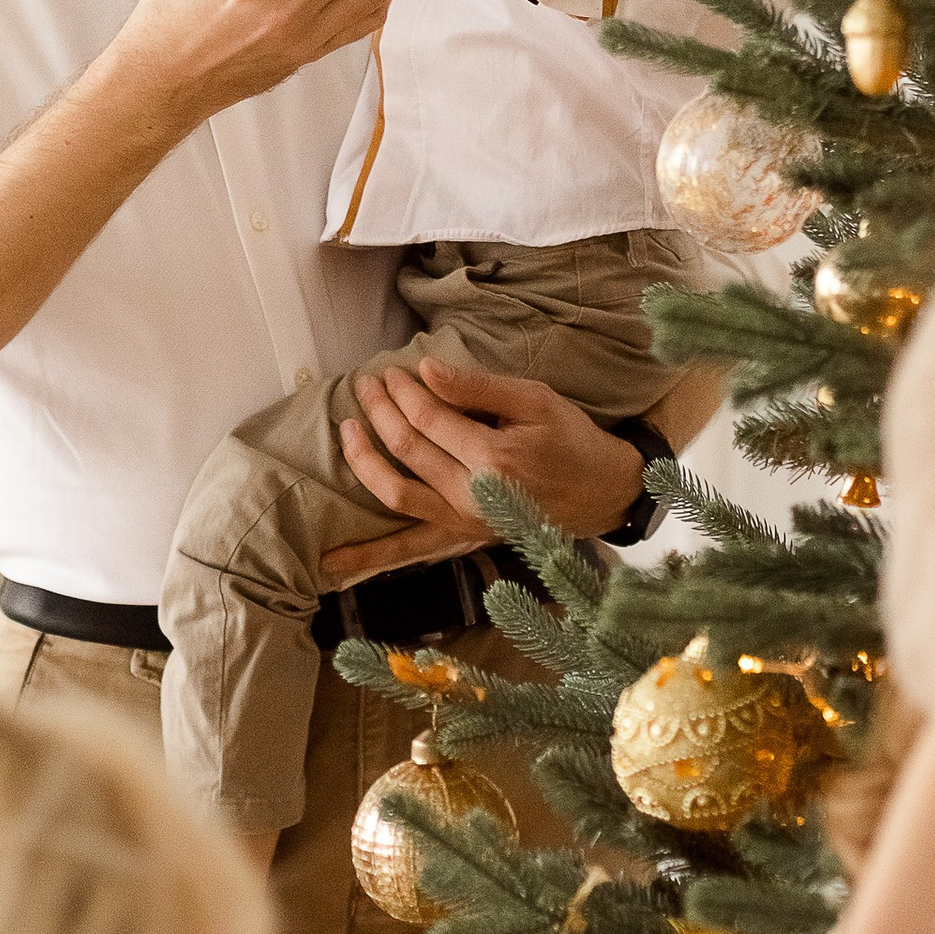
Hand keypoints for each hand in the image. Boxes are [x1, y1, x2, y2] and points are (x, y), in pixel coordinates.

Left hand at [324, 357, 645, 580]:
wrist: (603, 493)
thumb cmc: (572, 440)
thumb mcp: (536, 400)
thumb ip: (478, 386)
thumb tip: (425, 370)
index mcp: (495, 459)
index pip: (429, 419)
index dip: (403, 392)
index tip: (392, 371)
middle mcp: (474, 496)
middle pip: (407, 449)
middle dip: (380, 412)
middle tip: (367, 384)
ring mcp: (464, 522)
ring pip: (396, 496)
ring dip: (363, 462)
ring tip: (345, 430)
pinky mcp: (461, 537)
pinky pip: (408, 549)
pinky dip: (368, 558)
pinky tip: (330, 563)